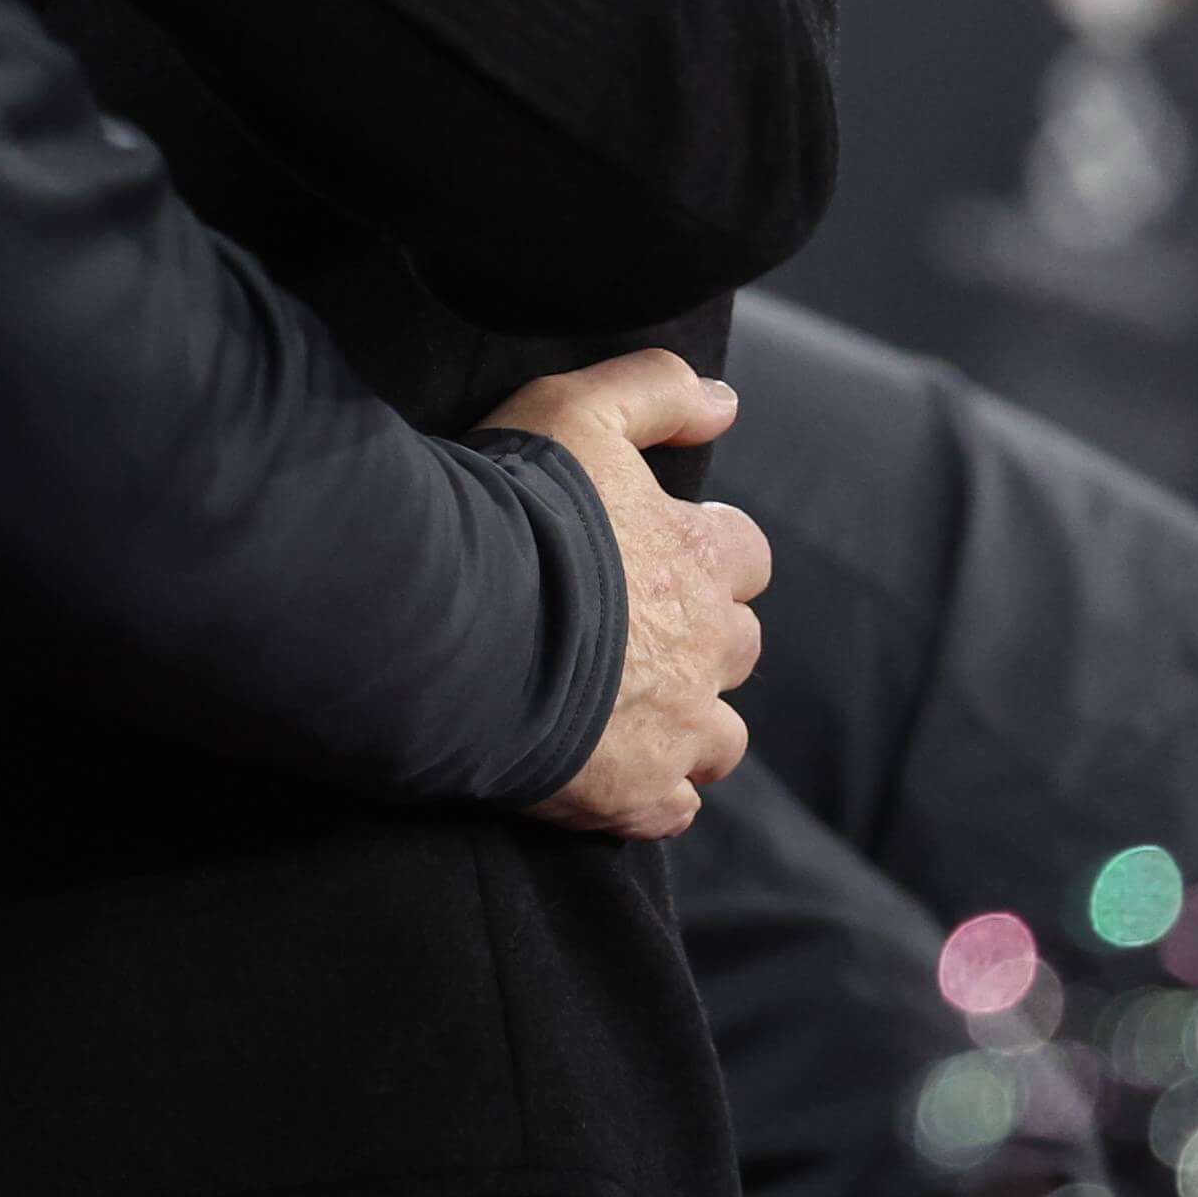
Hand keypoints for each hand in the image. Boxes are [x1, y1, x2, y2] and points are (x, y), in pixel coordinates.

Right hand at [486, 349, 768, 841]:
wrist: (452, 619)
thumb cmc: (511, 508)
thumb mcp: (576, 409)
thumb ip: (654, 389)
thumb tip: (725, 401)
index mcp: (699, 557)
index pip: (744, 553)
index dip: (705, 549)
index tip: (657, 549)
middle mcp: (705, 648)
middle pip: (737, 646)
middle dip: (701, 638)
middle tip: (634, 628)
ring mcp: (675, 729)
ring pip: (721, 737)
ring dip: (689, 723)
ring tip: (628, 710)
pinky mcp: (634, 793)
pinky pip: (673, 807)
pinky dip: (653, 793)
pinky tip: (611, 774)